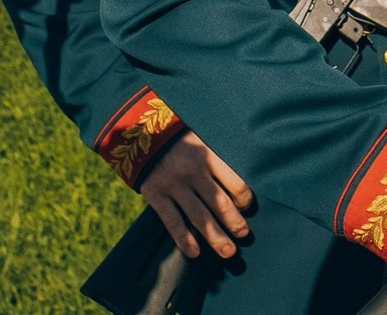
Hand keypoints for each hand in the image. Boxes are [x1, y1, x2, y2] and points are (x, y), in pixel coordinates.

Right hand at [139, 132, 254, 259]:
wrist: (140, 133)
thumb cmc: (180, 137)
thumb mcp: (203, 137)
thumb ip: (219, 155)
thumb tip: (242, 181)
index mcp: (208, 154)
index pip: (234, 182)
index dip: (244, 199)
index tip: (247, 207)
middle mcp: (193, 171)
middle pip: (219, 203)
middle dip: (234, 223)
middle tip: (244, 235)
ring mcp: (173, 185)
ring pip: (199, 217)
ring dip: (215, 237)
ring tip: (228, 251)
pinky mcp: (156, 195)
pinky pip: (172, 222)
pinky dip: (184, 239)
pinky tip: (195, 253)